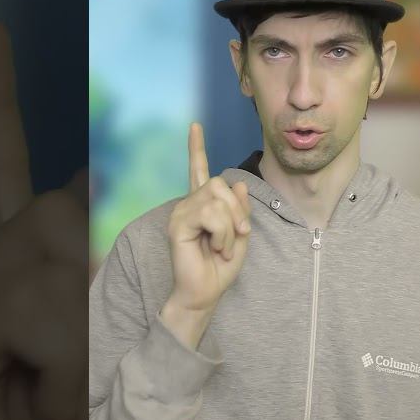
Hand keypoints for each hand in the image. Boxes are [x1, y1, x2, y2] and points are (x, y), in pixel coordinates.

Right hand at [0, 20, 87, 419]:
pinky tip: (47, 403)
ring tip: (69, 404)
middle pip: (68, 209)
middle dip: (115, 290)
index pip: (1, 169)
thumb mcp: (128, 353)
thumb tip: (113, 191)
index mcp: (16, 277)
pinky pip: (36, 301)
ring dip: (98, 339)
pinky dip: (72, 360)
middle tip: (93, 383)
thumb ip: (121, 274)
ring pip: (61, 248)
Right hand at [161, 123, 251, 345]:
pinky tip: (217, 247)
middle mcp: (189, 204)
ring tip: (224, 246)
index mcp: (203, 205)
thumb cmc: (221, 267)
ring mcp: (181, 212)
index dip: (196, 148)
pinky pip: (212, 215)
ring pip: (218, 200)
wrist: (205, 293)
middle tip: (240, 235)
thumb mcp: (241, 235)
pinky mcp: (179, 224)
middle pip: (220, 183)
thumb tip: (237, 182)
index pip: (199, 170)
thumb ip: (241, 209)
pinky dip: (223, 233)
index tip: (195, 126)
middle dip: (238, 210)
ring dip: (232, 227)